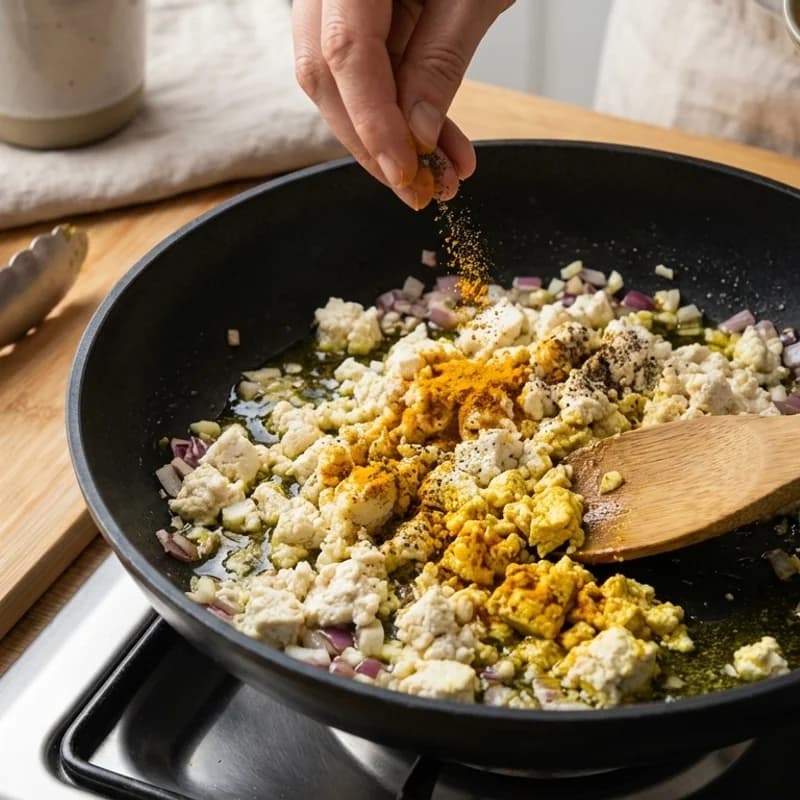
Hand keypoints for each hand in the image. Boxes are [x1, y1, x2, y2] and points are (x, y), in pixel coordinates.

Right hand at [293, 0, 512, 209]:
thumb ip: (439, 63)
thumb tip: (415, 135)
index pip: (344, 53)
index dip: (373, 123)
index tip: (406, 173)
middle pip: (325, 74)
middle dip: (372, 143)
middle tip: (420, 189)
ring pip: (335, 80)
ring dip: (386, 136)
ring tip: (441, 170)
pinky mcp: (349, 9)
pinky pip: (359, 67)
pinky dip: (395, 109)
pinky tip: (433, 140)